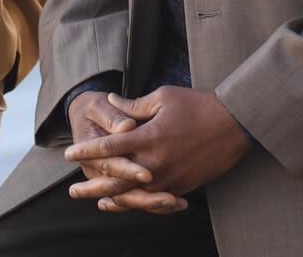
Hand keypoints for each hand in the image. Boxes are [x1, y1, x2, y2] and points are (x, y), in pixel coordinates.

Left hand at [65, 86, 250, 199]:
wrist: (233, 125)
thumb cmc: (197, 106)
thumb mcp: (162, 97)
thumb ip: (134, 106)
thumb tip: (111, 101)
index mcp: (148, 138)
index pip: (109, 148)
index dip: (87, 152)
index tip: (68, 155)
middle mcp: (155, 163)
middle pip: (117, 181)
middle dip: (92, 186)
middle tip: (73, 191)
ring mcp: (169, 178)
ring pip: (135, 196)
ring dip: (113, 200)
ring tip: (95, 201)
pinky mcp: (182, 186)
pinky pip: (155, 200)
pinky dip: (138, 204)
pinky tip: (128, 205)